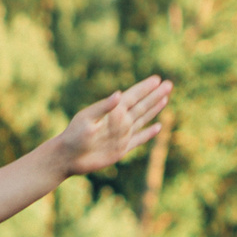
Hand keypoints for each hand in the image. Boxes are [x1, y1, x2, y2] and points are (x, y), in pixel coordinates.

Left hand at [52, 76, 172, 174]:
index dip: (145, 88)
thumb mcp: (87, 119)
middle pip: (142, 105)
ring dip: (154, 109)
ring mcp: (121, 135)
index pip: (133, 96)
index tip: (157, 79)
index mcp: (112, 111)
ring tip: (165, 98)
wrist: (67, 157)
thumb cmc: (73, 136)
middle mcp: (119, 121)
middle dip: (155, 95)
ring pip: (143, 119)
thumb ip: (103, 107)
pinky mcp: (121, 149)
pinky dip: (148, 134)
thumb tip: (120, 94)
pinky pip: (139, 140)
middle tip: (169, 84)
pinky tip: (158, 127)